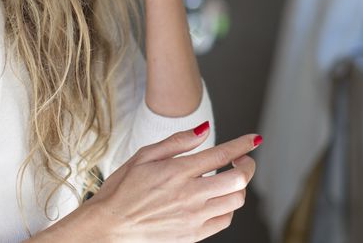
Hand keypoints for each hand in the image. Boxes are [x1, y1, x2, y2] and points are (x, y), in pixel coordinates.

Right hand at [58, 124, 259, 241]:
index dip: (243, 145)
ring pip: (235, 201)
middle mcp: (189, 196)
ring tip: (229, 178)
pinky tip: (218, 198)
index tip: (254, 139)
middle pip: (238, 179)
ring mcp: (192, 218)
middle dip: (247, 165)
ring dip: (239, 186)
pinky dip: (228, 207)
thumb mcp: (144, 155)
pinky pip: (224, 220)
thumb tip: (204, 129)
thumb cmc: (121, 189)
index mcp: (177, 172)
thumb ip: (177, 142)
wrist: (108, 228)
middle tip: (241, 159)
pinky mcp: (192, 236)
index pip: (222, 155)